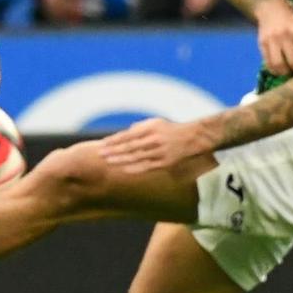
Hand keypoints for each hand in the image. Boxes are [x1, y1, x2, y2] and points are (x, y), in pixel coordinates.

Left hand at [99, 116, 215, 173]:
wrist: (193, 138)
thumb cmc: (171, 129)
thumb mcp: (156, 122)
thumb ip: (140, 127)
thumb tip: (126, 132)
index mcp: (150, 128)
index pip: (128, 135)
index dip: (114, 140)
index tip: (102, 144)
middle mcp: (154, 139)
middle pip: (130, 146)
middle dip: (114, 150)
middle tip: (100, 154)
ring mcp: (159, 152)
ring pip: (137, 157)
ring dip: (121, 160)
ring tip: (109, 162)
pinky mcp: (165, 162)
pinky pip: (147, 166)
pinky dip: (135, 168)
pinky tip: (124, 169)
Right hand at [254, 0, 292, 77]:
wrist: (269, 7)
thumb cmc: (289, 18)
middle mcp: (284, 36)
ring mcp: (271, 40)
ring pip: (279, 64)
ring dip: (285, 73)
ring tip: (289, 74)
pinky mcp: (262, 44)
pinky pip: (268, 62)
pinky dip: (274, 70)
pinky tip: (279, 70)